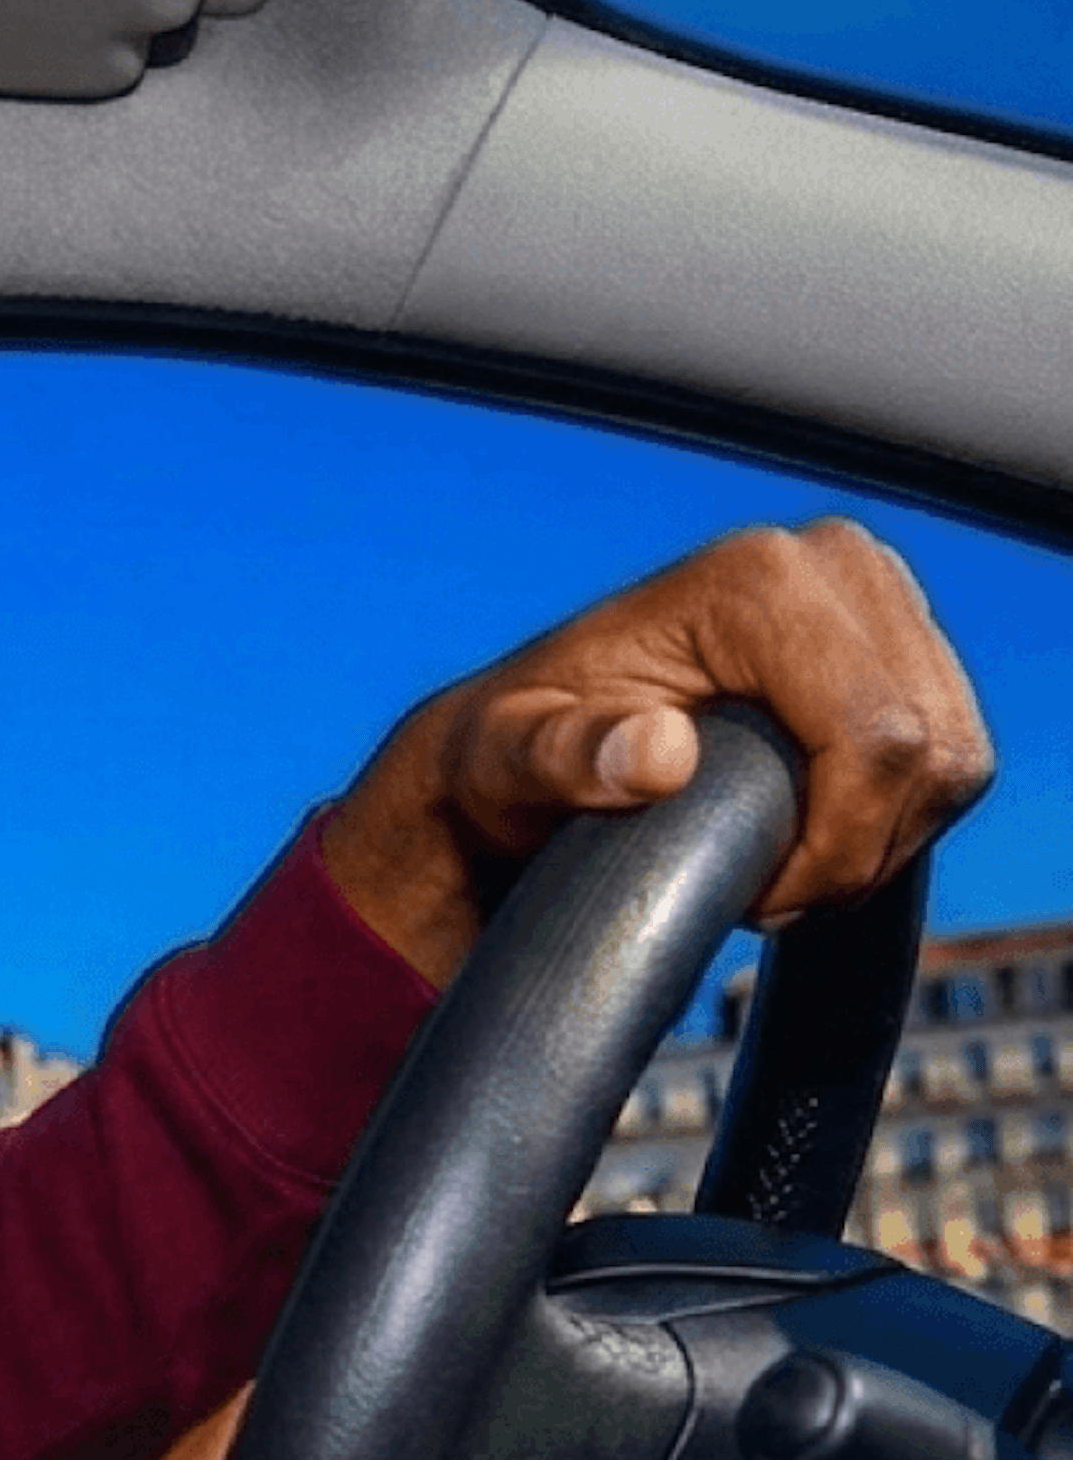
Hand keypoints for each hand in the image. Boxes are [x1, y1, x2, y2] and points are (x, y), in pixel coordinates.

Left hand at [317, 520, 989, 983]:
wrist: (528, 745)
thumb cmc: (510, 753)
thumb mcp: (507, 761)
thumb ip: (566, 754)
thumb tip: (658, 752)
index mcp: (755, 580)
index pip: (879, 739)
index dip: (836, 843)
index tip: (755, 895)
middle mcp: (831, 564)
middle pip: (931, 753)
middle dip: (858, 850)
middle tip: (762, 893)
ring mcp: (875, 596)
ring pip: (953, 762)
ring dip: (877, 842)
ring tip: (777, 868)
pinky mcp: (899, 640)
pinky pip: (951, 758)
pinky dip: (893, 820)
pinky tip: (811, 836)